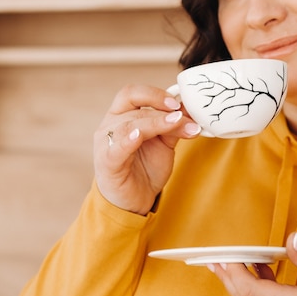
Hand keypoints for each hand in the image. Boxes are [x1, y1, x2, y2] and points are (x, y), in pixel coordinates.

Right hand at [94, 84, 200, 214]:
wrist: (134, 202)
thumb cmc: (144, 169)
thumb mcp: (164, 144)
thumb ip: (174, 127)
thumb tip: (190, 110)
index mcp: (121, 116)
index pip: (132, 93)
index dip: (154, 94)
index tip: (178, 102)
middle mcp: (110, 126)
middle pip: (133, 107)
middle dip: (161, 109)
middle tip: (182, 116)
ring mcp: (106, 144)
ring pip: (128, 125)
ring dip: (155, 123)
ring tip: (176, 124)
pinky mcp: (107, 163)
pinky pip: (116, 148)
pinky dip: (128, 140)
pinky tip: (138, 136)